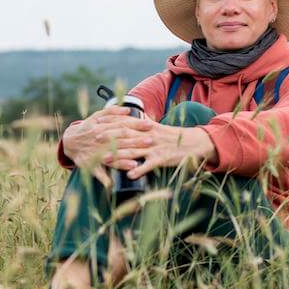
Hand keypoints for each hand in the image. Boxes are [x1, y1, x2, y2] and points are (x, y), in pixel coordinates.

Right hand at [61, 105, 157, 187]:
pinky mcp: (90, 164)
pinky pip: (99, 171)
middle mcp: (100, 140)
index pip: (122, 125)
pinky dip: (105, 177)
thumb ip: (112, 112)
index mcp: (102, 127)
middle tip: (151, 141)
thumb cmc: (87, 128)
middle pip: (120, 141)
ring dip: (123, 160)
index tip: (150, 125)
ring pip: (111, 156)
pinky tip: (112, 182)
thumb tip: (128, 110)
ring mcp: (95, 153)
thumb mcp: (96, 117)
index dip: (136, 125)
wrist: (69, 141)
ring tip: (136, 164)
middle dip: (136, 141)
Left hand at [100, 118, 217, 180]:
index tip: (96, 124)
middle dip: (110, 138)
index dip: (110, 124)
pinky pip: (149, 165)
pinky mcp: (162, 159)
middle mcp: (149, 136)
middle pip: (126, 136)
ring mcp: (155, 147)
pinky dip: (139, 170)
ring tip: (105, 160)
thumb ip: (145, 121)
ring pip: (134, 151)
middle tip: (95, 140)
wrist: (193, 143)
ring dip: (119, 156)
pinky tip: (129, 175)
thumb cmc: (174, 137)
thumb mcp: (158, 127)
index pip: (125, 123)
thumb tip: (136, 113)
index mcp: (146, 127)